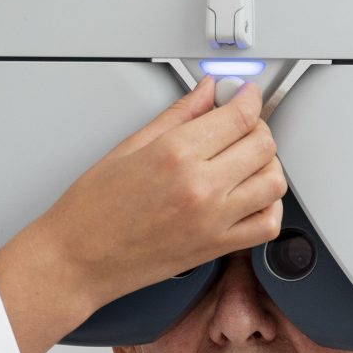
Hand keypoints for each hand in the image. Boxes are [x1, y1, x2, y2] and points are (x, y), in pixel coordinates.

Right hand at [0, 79, 285, 352]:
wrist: (78, 260)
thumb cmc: (92, 209)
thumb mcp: (130, 146)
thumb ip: (178, 115)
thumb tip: (206, 91)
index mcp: (175, 154)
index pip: (239, 116)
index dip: (248, 97)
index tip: (245, 94)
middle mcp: (200, 187)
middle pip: (263, 145)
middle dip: (257, 127)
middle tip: (241, 125)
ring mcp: (213, 220)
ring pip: (274, 182)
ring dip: (268, 165)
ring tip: (247, 160)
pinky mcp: (217, 247)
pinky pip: (268, 224)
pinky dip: (270, 206)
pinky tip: (252, 196)